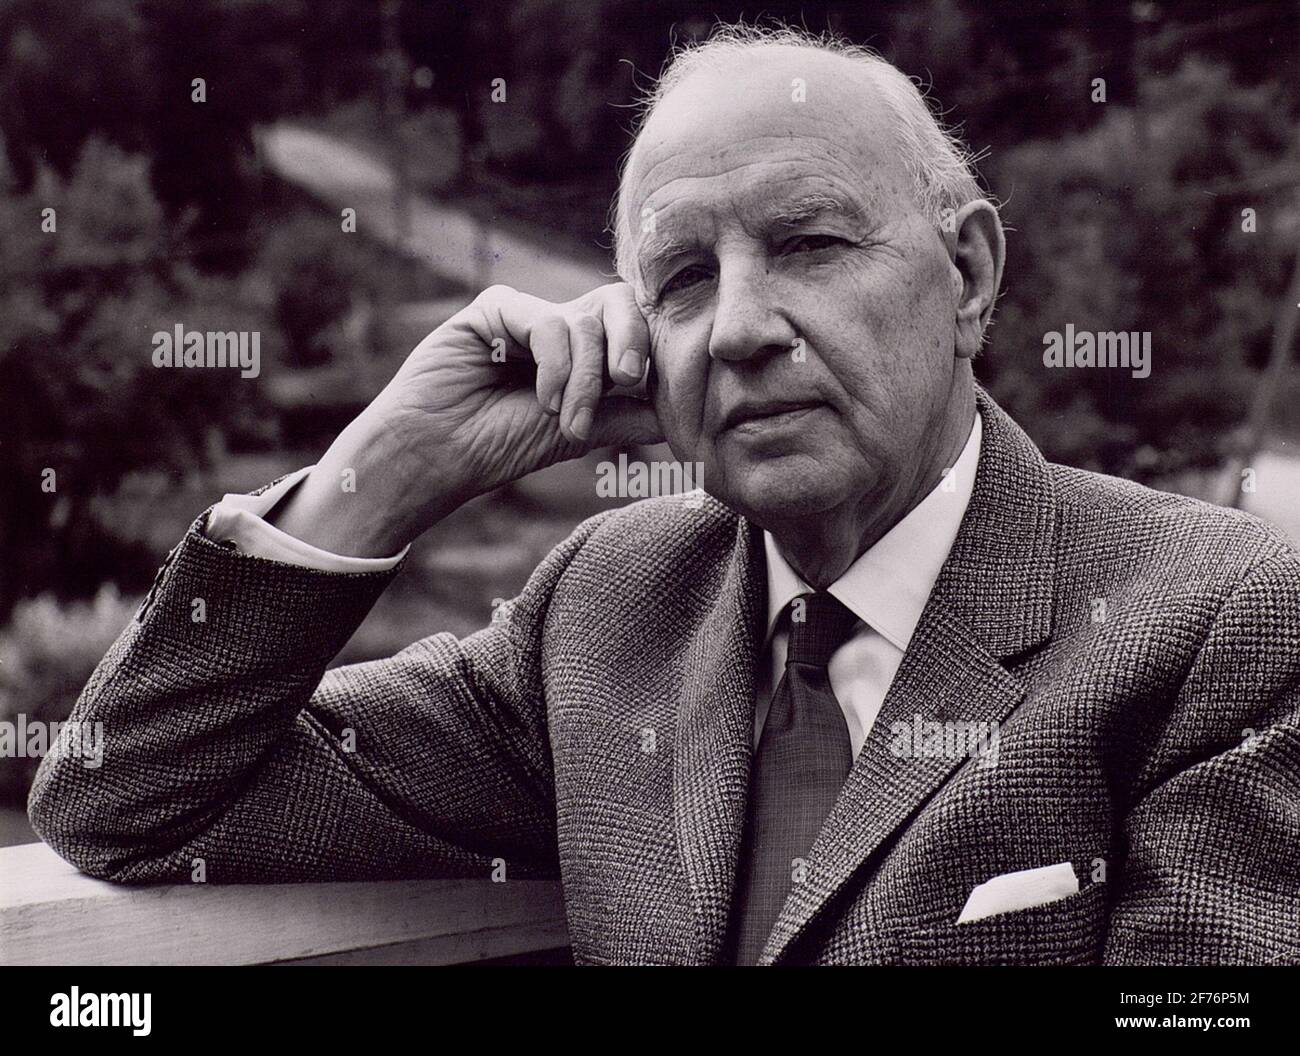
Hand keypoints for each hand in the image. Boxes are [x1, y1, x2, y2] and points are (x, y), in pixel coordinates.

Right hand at [269, 282, 664, 555]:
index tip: (659, 389)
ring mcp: (530, 313)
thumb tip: (687, 409)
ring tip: (564, 420)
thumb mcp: (581, 432)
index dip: (657, 349)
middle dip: (634, 342)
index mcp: (586, 352)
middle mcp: (562, 326)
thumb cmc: (502, 446)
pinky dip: (556, 366)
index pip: (638, 328)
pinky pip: (549, 322)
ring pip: (588, 319)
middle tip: (627, 381)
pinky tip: (541, 400)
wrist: (439, 455)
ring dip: (585, 379)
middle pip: (623, 302)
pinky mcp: (497, 307)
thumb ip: (631, 415)